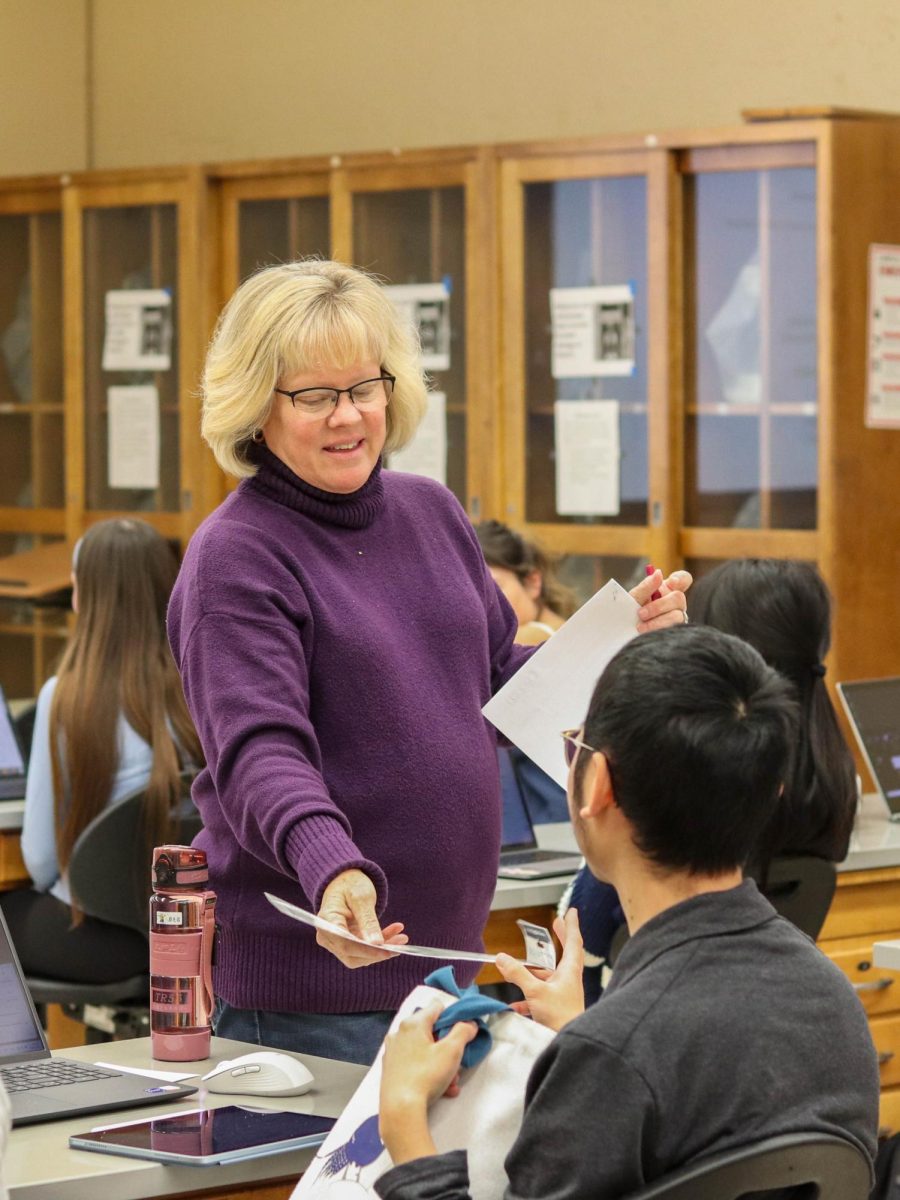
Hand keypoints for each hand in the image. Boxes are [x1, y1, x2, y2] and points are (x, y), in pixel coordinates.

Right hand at [316, 869, 407, 967]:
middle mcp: (328, 936)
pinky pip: (365, 949)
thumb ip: (367, 920)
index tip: (388, 951)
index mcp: (327, 922)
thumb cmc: (350, 884)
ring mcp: (337, 941)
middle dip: (378, 952)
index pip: (345, 944)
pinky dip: (381, 944)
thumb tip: (377, 944)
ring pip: (360, 955)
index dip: (366, 952)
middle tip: (401, 942)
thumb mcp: (361, 897)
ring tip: (402, 937)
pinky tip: (396, 933)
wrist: (345, 880)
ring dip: (382, 949)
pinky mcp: (347, 942)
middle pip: (352, 954)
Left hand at [379, 999, 476, 1163]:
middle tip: (458, 1064)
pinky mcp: (390, 1069)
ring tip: (452, 1083)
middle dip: (448, 1048)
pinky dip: (429, 1073)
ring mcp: (393, 1052)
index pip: (437, 1007)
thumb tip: (469, 1023)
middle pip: (431, 1032)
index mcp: (413, 1023)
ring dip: (442, 1065)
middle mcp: (399, 1033)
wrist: (400, 1109)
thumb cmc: (426, 1075)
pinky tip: (442, 1090)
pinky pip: (415, 1065)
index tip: (463, 1032)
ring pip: (424, 1051)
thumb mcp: (452, 1051)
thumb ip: (463, 1031)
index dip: (453, 1016)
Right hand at [497, 909, 584, 1031]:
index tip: (571, 910)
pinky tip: (514, 1006)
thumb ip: (518, 974)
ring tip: (520, 968)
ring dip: (535, 972)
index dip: (571, 925)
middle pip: (565, 954)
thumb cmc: (559, 1017)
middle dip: (560, 938)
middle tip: (556, 924)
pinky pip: (541, 997)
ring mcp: (564, 994)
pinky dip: (527, 998)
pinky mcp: (557, 1009)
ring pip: (549, 977)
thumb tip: (502, 958)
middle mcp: (569, 980)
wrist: (569, 1043)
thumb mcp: (536, 992)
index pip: (573, 941)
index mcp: (570, 971)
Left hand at [631, 568, 691, 632]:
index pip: (683, 579)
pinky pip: (673, 630)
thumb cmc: (630, 611)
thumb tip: (658, 573)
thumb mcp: (635, 597)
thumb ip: (646, 586)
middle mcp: (675, 603)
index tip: (672, 581)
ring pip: (677, 616)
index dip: (681, 579)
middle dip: (659, 606)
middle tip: (641, 613)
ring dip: (657, 621)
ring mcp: (677, 617)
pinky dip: (657, 630)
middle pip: (679, 598)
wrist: (622, 632)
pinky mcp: (675, 631)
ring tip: (640, 627)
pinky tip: (646, 633)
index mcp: (667, 589)